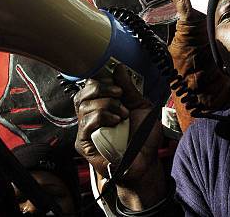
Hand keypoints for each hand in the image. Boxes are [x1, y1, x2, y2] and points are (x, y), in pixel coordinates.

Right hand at [73, 65, 162, 187]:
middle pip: (82, 93)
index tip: (118, 85)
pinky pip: (85, 123)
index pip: (90, 86)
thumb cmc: (143, 137)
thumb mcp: (141, 107)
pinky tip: (116, 121)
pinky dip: (101, 117)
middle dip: (101, 88)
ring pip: (84, 106)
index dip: (101, 80)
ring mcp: (85, 129)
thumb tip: (118, 67)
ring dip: (106, 105)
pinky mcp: (83, 143)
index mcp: (102, 105)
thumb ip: (129, 88)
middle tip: (119, 94)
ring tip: (123, 114)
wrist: (146, 162)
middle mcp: (91, 115)